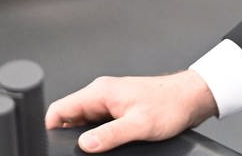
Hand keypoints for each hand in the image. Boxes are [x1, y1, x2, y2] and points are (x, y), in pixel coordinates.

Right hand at [44, 71, 219, 152]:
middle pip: (70, 118)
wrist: (191, 98)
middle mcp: (102, 94)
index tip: (53, 146)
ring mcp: (110, 102)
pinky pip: (99, 125)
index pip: (60, 109)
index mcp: (100, 92)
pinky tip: (109, 144)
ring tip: (100, 147)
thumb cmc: (170, 104)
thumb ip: (110, 135)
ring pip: (85, 123)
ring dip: (87, 137)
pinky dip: (99, 136)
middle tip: (80, 151)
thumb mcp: (139, 125)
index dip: (50, 129)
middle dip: (69, 136)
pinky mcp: (119, 110)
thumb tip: (85, 145)